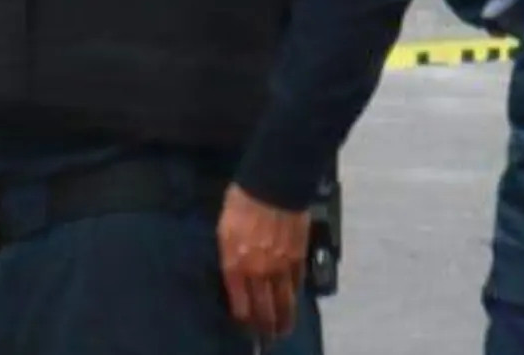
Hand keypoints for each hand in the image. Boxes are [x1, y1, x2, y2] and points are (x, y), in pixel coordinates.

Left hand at [216, 184, 310, 340]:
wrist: (273, 185)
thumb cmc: (242, 204)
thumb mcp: (224, 232)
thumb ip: (230, 258)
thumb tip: (236, 276)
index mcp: (235, 266)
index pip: (241, 304)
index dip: (244, 320)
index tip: (246, 328)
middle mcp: (258, 272)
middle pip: (263, 308)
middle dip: (265, 327)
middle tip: (267, 339)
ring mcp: (281, 265)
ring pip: (284, 300)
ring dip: (284, 318)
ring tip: (284, 330)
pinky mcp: (299, 255)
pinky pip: (297, 281)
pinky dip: (295, 294)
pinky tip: (294, 300)